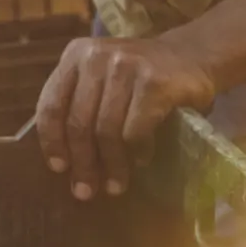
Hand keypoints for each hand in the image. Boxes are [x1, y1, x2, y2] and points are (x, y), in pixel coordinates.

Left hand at [36, 36, 214, 199]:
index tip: (59, 169)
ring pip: (106, 131)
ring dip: (112, 165)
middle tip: (86, 191)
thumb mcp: (102, 81)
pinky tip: (140, 161)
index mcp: (75, 55)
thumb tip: (65, 165)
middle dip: (82, 164)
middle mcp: (97, 57)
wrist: (193, 55)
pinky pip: (135, 131)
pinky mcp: (154, 82)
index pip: (51, 105)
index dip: (52, 142)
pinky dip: (137, 152)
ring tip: (115, 185)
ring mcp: (126, 67)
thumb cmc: (139, 78)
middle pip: (79, 124)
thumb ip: (79, 106)